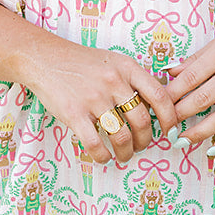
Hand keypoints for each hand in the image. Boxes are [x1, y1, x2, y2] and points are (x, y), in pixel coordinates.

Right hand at [24, 35, 179, 164]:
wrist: (43, 58)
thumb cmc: (82, 63)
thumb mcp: (114, 62)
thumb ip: (135, 79)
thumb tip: (160, 104)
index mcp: (127, 68)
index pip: (160, 96)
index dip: (170, 118)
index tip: (170, 132)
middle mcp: (114, 82)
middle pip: (142, 121)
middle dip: (146, 140)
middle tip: (141, 146)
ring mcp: (93, 98)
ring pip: (122, 136)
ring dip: (126, 152)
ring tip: (124, 155)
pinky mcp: (74, 113)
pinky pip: (95, 144)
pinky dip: (103, 157)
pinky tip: (104, 157)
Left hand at [163, 19, 214, 151]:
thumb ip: (196, 59)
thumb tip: (168, 73)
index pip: (190, 77)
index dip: (170, 94)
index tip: (157, 104)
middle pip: (202, 99)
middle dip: (179, 116)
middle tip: (164, 126)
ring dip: (199, 133)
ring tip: (181, 141)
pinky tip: (214, 148)